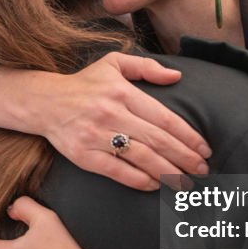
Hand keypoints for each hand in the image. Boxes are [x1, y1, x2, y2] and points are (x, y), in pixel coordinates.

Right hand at [34, 52, 210, 190]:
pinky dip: (138, 180)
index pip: (163, 118)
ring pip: (140, 157)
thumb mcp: (113, 64)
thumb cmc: (83, 83)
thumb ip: (146, 67)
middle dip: (184, 157)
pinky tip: (154, 184)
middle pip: (157, 140)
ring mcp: (96, 136)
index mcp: (122, 92)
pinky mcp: (83, 155)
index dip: (187, 136)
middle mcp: (110, 113)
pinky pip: (116, 171)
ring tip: (184, 182)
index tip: (204, 149)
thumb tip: (177, 76)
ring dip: (167, 172)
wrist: (43, 102)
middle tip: (202, 169)